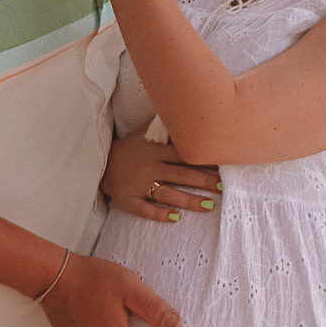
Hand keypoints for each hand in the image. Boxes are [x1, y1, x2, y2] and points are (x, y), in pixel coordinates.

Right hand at [102, 126, 219, 223]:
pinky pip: (145, 209)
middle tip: (223, 187)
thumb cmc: (129, 148)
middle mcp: (149, 167)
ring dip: (188, 200)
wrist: (101, 163)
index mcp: (155, 150)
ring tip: (209, 205)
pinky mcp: (129, 200)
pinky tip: (175, 217)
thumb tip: (185, 109)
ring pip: (167, 194)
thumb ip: (164, 125)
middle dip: (203, 181)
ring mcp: (138, 185)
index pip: (183, 155)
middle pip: (180, 175)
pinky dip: (159, 214)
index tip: (222, 163)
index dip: (202, 158)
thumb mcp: (144, 132)